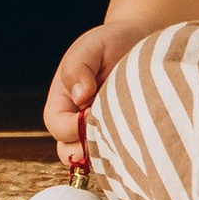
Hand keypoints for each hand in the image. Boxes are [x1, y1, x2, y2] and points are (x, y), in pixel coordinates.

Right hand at [43, 23, 132, 162]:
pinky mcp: (120, 136)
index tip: (93, 115)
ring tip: (125, 138)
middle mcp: (76, 122)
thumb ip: (78, 68)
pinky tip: (138, 140)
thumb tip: (80, 97)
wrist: (140, 41)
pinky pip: (117, 155)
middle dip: (86, 151)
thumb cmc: (110, 43)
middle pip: (70, 152)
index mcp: (62, 102)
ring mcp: (98, 131)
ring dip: (106, 154)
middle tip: (107, 139)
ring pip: (94, 158)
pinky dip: (124, 153)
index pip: (58, 127)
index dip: (72, 128)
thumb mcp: (90, 47)